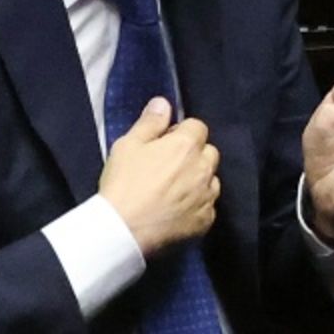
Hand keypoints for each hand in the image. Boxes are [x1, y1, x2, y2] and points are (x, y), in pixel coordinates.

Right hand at [98, 97, 221, 255]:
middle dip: (194, 155)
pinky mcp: (204, 221)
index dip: (180, 133)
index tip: (164, 144)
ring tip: (173, 191)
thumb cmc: (123, 184)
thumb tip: (163, 103)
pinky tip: (176, 211)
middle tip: (168, 167)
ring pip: (211, 180)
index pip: (197, 127)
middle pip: (208, 153)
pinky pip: (207, 207)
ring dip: (198, 181)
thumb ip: (150, 122)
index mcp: (187, 145)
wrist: (122, 229)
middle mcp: (203, 168)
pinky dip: (196, 207)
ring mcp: (207, 196)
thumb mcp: (128, 145)